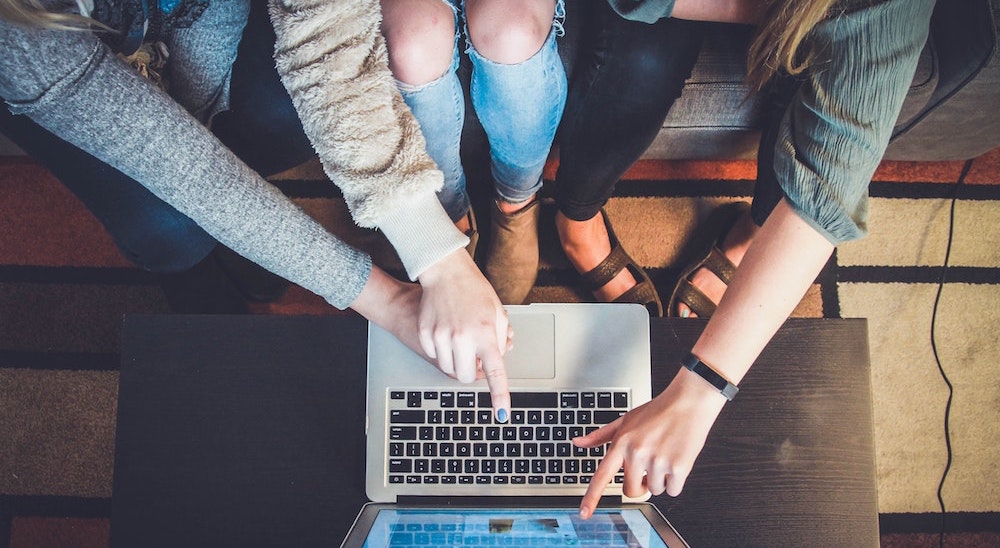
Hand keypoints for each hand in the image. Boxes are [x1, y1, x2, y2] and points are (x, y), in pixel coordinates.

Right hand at [417, 250, 511, 421]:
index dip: (499, 396)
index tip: (502, 414)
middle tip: (474, 356)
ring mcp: (441, 336)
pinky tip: (445, 331)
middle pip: (466, 377)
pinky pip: (434, 356)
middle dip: (471, 372)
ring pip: (448, 368)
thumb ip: (500, 340)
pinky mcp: (425, 334)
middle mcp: (463, 338)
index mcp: (486, 334)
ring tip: (460, 339)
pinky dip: (441, 350)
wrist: (445, 272)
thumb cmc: (474, 290)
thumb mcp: (497, 313)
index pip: (495, 373)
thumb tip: (496, 360)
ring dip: (456, 361)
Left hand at [573, 368, 727, 518]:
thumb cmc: (657, 411)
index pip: (602, 475)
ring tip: (664, 455)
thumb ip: (600, 435)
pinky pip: (673, 490)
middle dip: (640, 484)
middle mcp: (637, 453)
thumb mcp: (625, 420)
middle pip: (631, 491)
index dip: (592, 497)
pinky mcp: (679, 467)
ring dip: (660, 480)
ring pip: (654, 490)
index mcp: (622, 443)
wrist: (688, 402)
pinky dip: (676, 481)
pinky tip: (676, 460)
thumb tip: (578, 443)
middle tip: (648, 467)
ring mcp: (657, 461)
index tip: (584, 513)